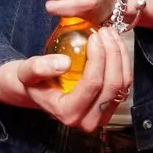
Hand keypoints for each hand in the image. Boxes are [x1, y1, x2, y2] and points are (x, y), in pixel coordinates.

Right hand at [0, 28, 132, 132]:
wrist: (38, 91)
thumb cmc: (32, 81)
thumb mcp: (27, 72)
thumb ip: (40, 68)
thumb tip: (64, 63)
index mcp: (69, 113)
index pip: (92, 85)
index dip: (98, 59)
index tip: (94, 36)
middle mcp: (88, 120)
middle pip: (112, 85)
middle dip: (112, 54)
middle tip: (105, 32)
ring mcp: (102, 116)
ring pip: (123, 85)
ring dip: (120, 56)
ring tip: (111, 35)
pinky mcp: (110, 107)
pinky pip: (125, 85)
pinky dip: (123, 62)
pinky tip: (114, 44)